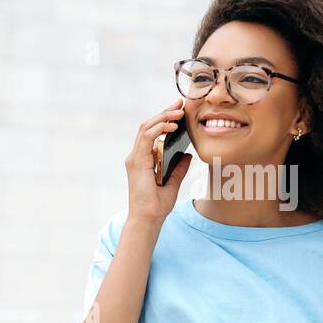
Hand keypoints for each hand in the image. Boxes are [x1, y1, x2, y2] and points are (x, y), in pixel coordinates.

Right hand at [126, 97, 193, 224]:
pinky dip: (159, 129)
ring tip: (179, 111)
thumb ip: (179, 168)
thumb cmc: (157, 205)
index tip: (180, 110)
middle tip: (180, 103)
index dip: (165, 119)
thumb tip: (188, 155)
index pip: (152, 132)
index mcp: (144, 159)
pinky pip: (146, 138)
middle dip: (165, 112)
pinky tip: (172, 126)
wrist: (148, 219)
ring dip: (163, 117)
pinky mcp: (136, 162)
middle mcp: (137, 156)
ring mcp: (135, 158)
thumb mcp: (173, 183)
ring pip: (146, 128)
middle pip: (149, 126)